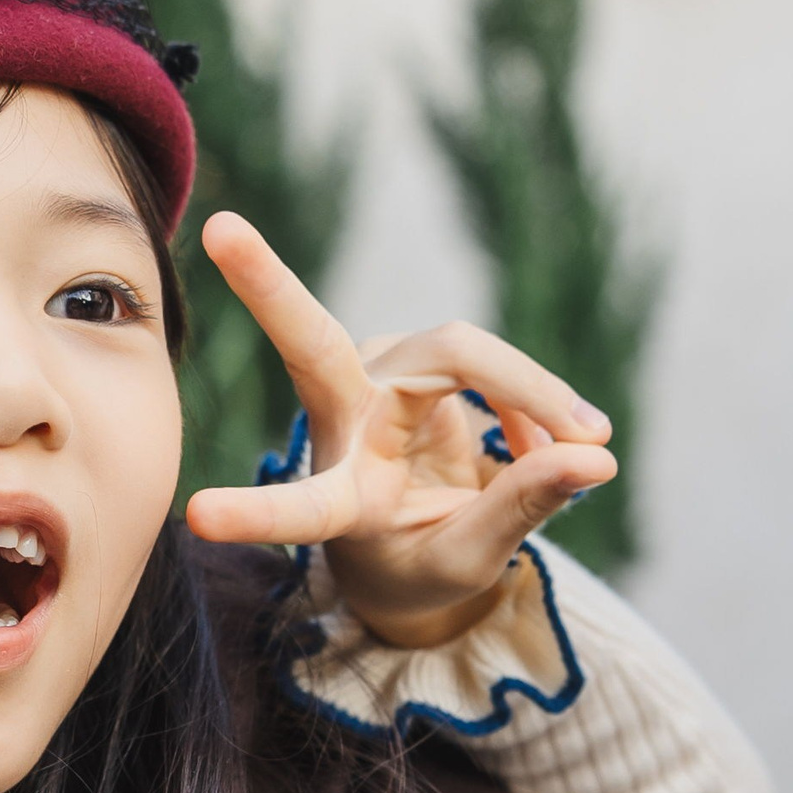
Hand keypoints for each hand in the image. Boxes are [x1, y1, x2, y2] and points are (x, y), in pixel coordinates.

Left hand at [182, 213, 618, 644]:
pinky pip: (490, 361)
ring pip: (461, 351)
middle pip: (314, 342)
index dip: (256, 515)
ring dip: (532, 398)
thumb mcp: (471, 559)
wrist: (416, 539)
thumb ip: (523, 509)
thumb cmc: (424, 563)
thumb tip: (595, 462)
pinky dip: (535, 399)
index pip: (299, 507)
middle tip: (221, 229)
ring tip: (578, 448)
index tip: (197, 519)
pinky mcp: (414, 353)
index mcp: (339, 501)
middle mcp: (342, 423)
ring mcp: (373, 375)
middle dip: (266, 285)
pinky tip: (551, 441)